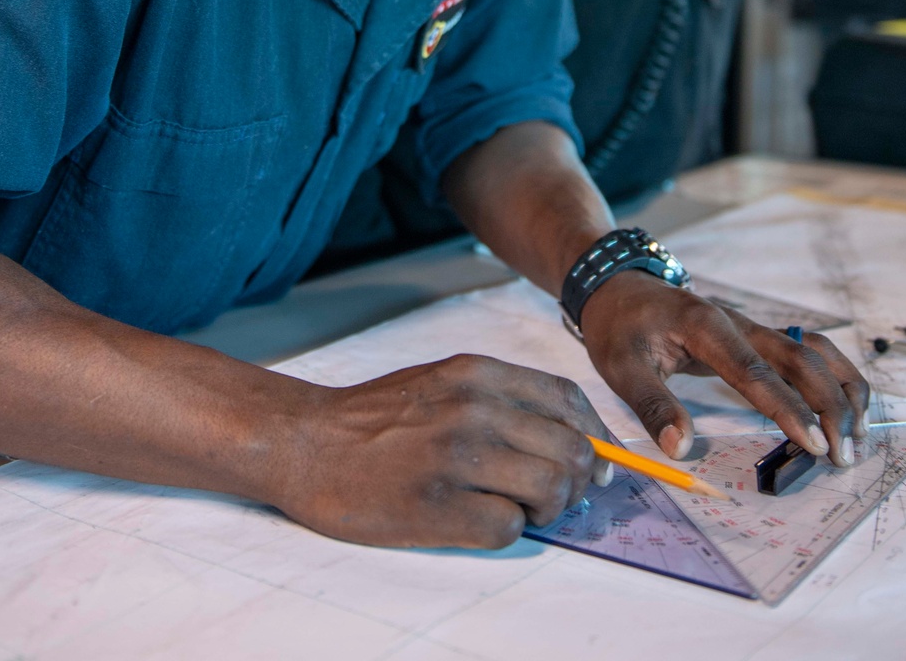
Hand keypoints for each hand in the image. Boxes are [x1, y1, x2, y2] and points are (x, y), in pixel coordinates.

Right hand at [269, 354, 612, 548]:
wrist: (306, 443)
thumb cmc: (377, 417)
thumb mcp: (443, 380)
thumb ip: (500, 398)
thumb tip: (570, 434)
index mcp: (477, 373)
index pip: (567, 400)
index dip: (596, 435)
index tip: (599, 461)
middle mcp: (474, 409)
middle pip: (571, 448)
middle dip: (579, 480)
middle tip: (559, 496)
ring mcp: (457, 458)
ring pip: (551, 488)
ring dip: (549, 508)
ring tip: (522, 510)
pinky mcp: (439, 508)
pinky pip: (510, 529)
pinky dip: (508, 531)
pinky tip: (481, 521)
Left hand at [579, 273, 869, 467]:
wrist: (617, 286)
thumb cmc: (618, 326)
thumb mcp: (620, 366)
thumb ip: (651, 405)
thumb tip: (681, 448)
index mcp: (705, 326)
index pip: (755, 371)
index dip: (789, 409)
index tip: (815, 444)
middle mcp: (738, 322)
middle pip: (801, 357)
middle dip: (830, 405)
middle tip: (842, 455)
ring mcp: (751, 328)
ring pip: (814, 351)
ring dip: (841, 389)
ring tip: (857, 436)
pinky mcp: (755, 337)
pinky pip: (805, 353)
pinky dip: (832, 379)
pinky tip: (844, 409)